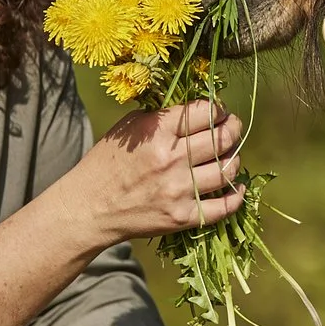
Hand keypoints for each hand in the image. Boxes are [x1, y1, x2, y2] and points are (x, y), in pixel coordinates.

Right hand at [69, 100, 246, 247]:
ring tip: (228, 156)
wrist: (89, 207)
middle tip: (233, 128)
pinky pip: (224, 206)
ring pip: (228, 170)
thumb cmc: (107, 163)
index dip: (219, 108)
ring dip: (234, 159)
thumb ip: (162, 117)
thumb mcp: (129, 129)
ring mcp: (178, 191)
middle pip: (222, 139)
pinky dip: (236, 195)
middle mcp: (170, 160)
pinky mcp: (182, 217)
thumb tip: (198, 109)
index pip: (205, 111)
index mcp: (157, 132)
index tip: (220, 111)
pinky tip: (236, 187)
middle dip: (234, 128)